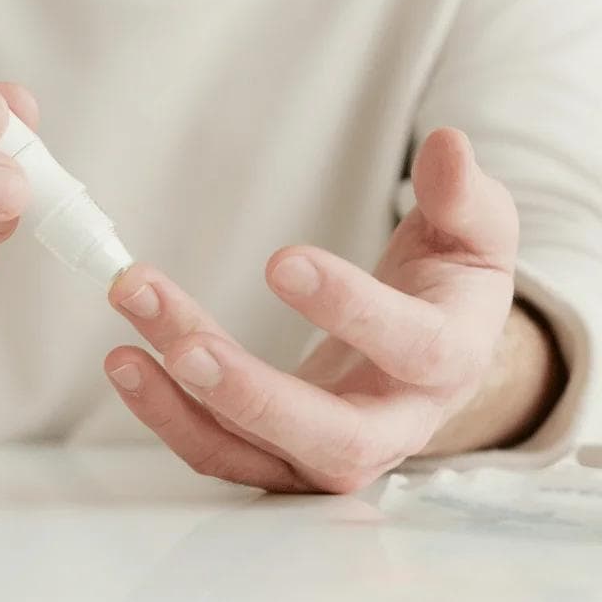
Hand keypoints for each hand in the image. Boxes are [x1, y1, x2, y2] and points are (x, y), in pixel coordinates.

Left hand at [105, 128, 523, 492]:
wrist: (436, 359)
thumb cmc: (453, 289)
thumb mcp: (477, 235)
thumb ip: (463, 195)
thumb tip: (447, 144)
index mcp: (448, 363)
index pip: (410, 347)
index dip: (350, 308)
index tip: (282, 260)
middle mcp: (394, 426)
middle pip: (331, 439)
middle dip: (253, 396)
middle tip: (186, 348)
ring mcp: (333, 452)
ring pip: (258, 451)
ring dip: (186, 407)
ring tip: (125, 351)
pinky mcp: (284, 457)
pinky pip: (222, 452)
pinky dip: (171, 416)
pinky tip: (129, 361)